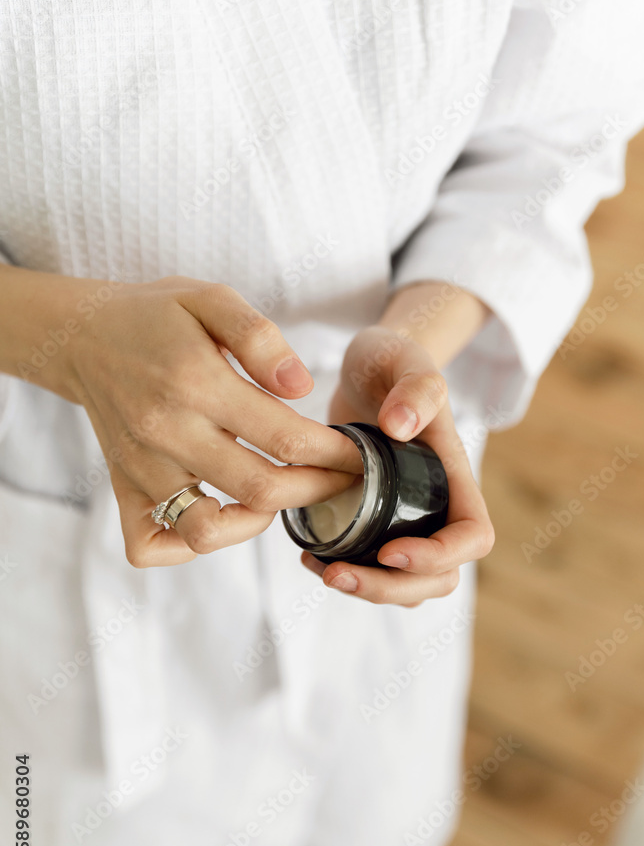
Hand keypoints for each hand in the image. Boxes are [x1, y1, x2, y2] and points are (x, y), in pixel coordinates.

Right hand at [55, 276, 362, 566]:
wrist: (83, 336)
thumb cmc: (156, 316)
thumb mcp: (210, 298)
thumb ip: (259, 336)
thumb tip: (300, 387)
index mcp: (195, 383)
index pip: (284, 438)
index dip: (334, 454)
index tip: (358, 455)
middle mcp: (166, 433)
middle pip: (259, 491)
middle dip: (316, 490)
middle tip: (340, 479)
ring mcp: (141, 469)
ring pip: (206, 531)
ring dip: (257, 523)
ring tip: (278, 494)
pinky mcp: (122, 489)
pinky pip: (152, 546)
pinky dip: (191, 545)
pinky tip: (220, 514)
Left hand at [301, 324, 494, 606]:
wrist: (368, 366)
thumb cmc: (392, 360)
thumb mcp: (405, 361)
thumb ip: (415, 387)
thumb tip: (399, 427)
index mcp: (455, 476)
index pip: (472, 537)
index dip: (438, 556)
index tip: (389, 549)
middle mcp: (438, 506)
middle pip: (439, 578)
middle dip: (392, 588)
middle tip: (338, 574)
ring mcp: (409, 519)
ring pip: (409, 584)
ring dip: (370, 591)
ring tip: (323, 571)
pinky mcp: (377, 522)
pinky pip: (378, 570)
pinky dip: (351, 576)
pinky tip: (311, 557)